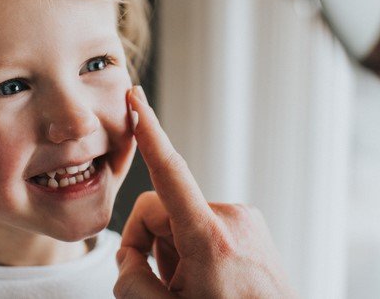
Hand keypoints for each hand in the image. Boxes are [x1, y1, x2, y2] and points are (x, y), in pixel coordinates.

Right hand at [115, 86, 295, 297]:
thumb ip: (132, 282)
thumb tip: (128, 257)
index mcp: (210, 239)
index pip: (170, 171)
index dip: (148, 132)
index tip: (136, 99)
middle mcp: (231, 219)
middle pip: (161, 208)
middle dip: (151, 243)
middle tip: (162, 284)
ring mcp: (245, 221)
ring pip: (181, 219)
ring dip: (174, 250)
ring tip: (194, 286)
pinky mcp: (251, 226)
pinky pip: (202, 223)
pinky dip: (194, 247)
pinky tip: (209, 279)